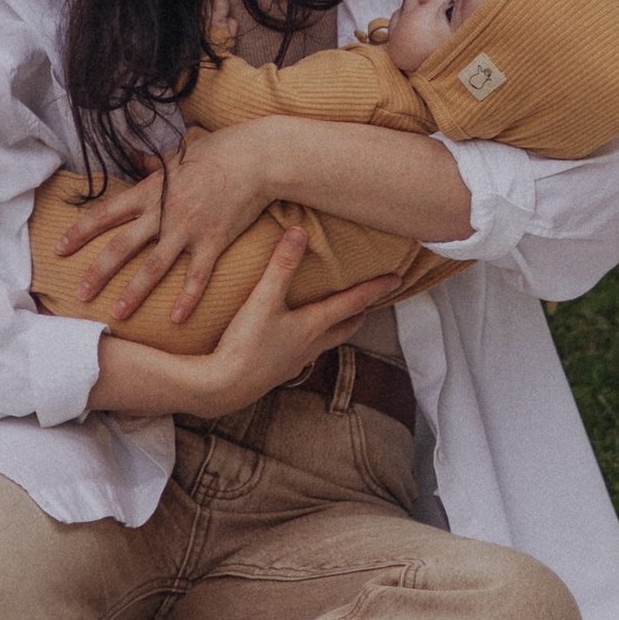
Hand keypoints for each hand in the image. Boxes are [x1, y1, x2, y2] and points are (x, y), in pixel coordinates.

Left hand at [53, 126, 282, 329]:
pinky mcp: (213, 241)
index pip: (105, 214)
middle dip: (98, 272)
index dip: (80, 232)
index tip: (59, 249)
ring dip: (134, 292)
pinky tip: (176, 319)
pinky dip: (187, 298)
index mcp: (150, 192)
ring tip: (117, 313)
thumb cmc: (215, 153)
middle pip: (122, 246)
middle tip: (79, 294)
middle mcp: (163, 213)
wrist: (254, 159)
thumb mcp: (176, 156)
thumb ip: (152, 164)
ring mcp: (187, 229)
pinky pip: (196, 275)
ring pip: (154, 266)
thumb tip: (133, 155)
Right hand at [88, 223, 400, 421]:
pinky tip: (293, 340)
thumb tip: (299, 231)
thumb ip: (281, 265)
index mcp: (313, 325)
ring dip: (335, 328)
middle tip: (369, 301)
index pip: (352, 302)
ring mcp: (295, 361)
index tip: (397, 280)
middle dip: (359, 312)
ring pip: (325, 342)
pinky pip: (302, 353)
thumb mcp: (263, 299)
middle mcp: (310, 345)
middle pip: (345, 326)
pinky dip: (308, 342)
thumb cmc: (245, 344)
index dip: (375, 289)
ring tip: (333, 316)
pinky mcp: (276, 371)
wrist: (222, 387)